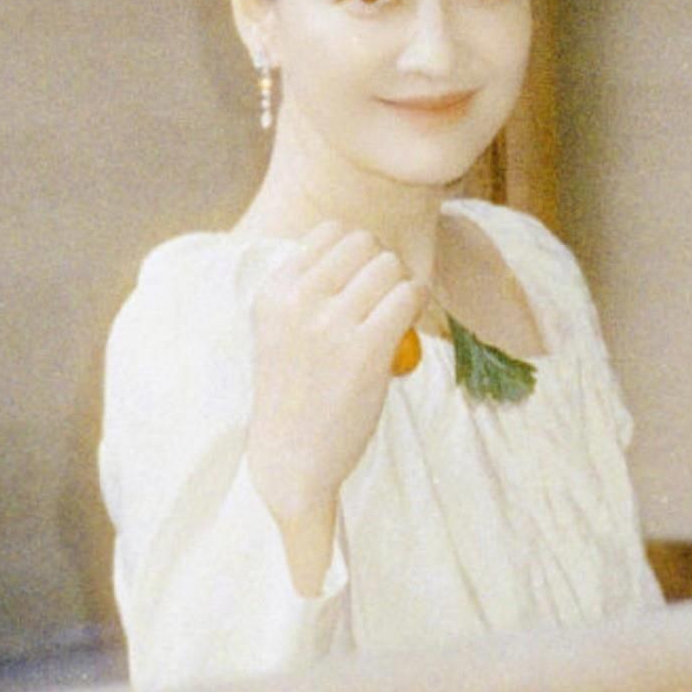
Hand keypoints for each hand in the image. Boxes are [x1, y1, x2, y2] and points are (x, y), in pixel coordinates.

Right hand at [246, 220, 425, 538]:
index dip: (356, 251)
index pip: (330, 232)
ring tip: (392, 316)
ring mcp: (331, 324)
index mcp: (274, 292)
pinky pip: (409, 296)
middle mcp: (298, 301)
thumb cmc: (294, 395)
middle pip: (364, 243)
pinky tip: (408, 326)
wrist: (291, 459)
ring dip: (401, 286)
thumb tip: (364, 248)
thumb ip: (307, 290)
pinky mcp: (366, 349)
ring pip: (389, 266)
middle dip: (382, 266)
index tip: (360, 280)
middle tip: (381, 301)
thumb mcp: (280, 332)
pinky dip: (417, 304)